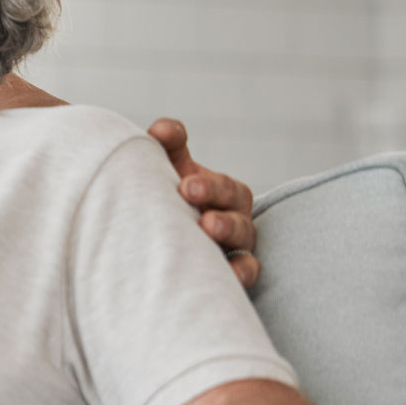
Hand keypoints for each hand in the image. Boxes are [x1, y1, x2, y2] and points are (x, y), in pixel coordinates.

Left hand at [148, 118, 257, 287]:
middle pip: (233, 200)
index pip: (221, 181)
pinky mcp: (233, 272)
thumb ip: (167, 148)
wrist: (159, 250)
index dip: (205, 177)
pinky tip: (232, 274)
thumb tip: (161, 130)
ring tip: (207, 225)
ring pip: (243, 235)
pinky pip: (246, 271)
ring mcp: (236, 245)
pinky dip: (242, 272)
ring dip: (228, 228)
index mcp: (220, 191)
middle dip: (212, 193)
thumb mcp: (167, 174)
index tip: (183, 181)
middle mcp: (233, 215)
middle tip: (187, 190)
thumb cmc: (168, 203)